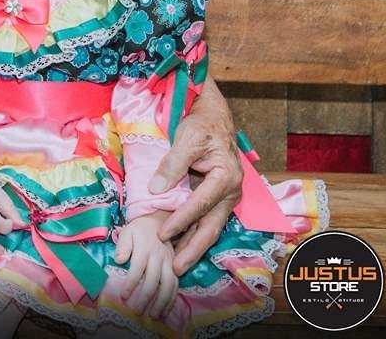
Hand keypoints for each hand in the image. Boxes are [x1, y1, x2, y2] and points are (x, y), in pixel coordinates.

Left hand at [113, 213, 177, 317]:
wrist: (158, 221)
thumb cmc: (139, 229)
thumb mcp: (128, 232)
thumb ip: (123, 246)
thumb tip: (119, 260)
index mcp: (145, 249)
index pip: (137, 269)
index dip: (130, 284)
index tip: (123, 297)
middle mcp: (159, 257)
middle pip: (153, 280)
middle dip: (145, 298)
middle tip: (138, 311)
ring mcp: (169, 262)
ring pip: (168, 285)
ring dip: (161, 302)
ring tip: (154, 315)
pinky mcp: (175, 266)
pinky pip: (176, 284)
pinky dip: (171, 299)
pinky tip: (166, 310)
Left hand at [149, 80, 242, 275]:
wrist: (212, 116)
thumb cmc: (201, 124)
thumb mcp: (187, 138)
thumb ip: (172, 164)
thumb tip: (155, 189)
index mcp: (226, 176)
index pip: (201, 204)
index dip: (181, 220)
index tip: (162, 234)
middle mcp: (230, 191)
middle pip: (211, 226)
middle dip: (193, 249)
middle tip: (176, 268)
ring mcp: (224, 196)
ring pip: (209, 228)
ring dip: (193, 247)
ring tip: (176, 266)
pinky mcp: (215, 198)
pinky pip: (204, 220)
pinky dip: (192, 234)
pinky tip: (179, 246)